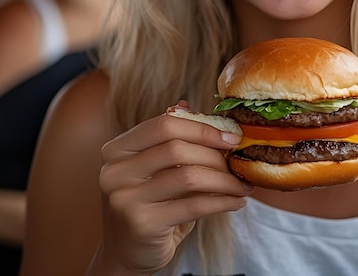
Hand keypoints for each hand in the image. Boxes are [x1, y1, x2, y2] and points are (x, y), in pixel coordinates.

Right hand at [93, 110, 250, 273]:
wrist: (128, 252)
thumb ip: (169, 138)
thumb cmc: (149, 202)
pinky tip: (236, 201)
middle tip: (240, 160)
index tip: (231, 135)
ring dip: (224, 179)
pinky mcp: (141, 224)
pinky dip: (222, 201)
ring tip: (243, 183)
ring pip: (188, 176)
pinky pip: (193, 205)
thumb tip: (188, 104)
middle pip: (176, 148)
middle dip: (215, 154)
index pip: (164, 124)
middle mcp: (115, 171)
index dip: (202, 126)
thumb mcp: (155, 167)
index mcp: (117, 149)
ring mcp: (124, 198)